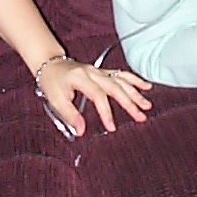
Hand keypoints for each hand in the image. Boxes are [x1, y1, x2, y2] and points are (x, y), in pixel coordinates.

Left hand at [37, 56, 151, 138]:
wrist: (50, 64)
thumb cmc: (51, 81)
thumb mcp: (56, 99)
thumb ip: (70, 115)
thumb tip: (81, 131)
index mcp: (81, 77)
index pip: (98, 95)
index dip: (106, 112)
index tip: (112, 127)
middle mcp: (92, 72)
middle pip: (115, 87)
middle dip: (129, 103)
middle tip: (140, 117)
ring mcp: (99, 71)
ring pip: (121, 80)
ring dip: (135, 92)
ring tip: (146, 105)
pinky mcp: (102, 72)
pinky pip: (120, 74)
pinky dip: (134, 80)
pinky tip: (145, 86)